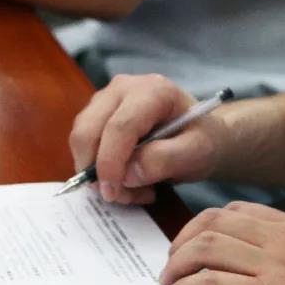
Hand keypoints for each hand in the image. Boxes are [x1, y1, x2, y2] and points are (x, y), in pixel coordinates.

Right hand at [69, 74, 231, 204]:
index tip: (114, 192)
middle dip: (99, 171)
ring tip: (135, 189)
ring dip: (100, 174)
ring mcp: (107, 99)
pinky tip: (128, 180)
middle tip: (126, 196)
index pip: (119, 126)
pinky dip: (100, 170)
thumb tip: (127, 174)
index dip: (110, 162)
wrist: (200, 135)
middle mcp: (123, 88)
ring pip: (82, 140)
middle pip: (88, 131)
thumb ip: (165, 160)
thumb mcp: (197, 152)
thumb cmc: (202, 139)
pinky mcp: (97, 114)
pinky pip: (85, 146)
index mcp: (153, 90)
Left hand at [161, 201, 284, 284]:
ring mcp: (278, 267)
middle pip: (215, 224)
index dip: (203, 226)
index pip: (237, 211)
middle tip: (171, 266)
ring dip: (178, 266)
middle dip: (182, 242)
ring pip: (207, 249)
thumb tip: (241, 257)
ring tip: (170, 283)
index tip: (189, 246)